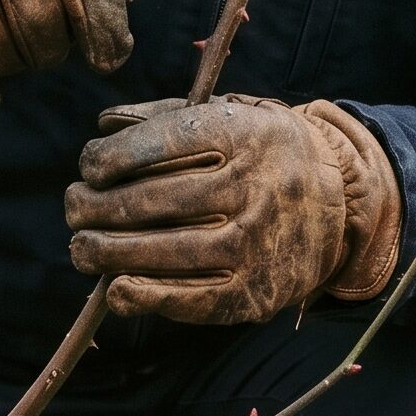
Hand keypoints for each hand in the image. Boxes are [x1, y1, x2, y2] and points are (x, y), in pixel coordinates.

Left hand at [65, 95, 402, 323]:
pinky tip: (116, 289)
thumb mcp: (228, 116)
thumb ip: (164, 118)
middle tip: (74, 208)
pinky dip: (145, 297)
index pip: (160, 145)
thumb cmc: (263, 150)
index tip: (90, 166)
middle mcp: (251, 188)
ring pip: (163, 253)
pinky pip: (190, 300)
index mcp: (242, 134)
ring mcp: (254, 244)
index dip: (110, 159)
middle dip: (97, 207)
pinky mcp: (254, 292)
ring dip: (107, 253)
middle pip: (152, 202)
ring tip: (81, 247)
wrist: (342, 199)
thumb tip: (103, 128)